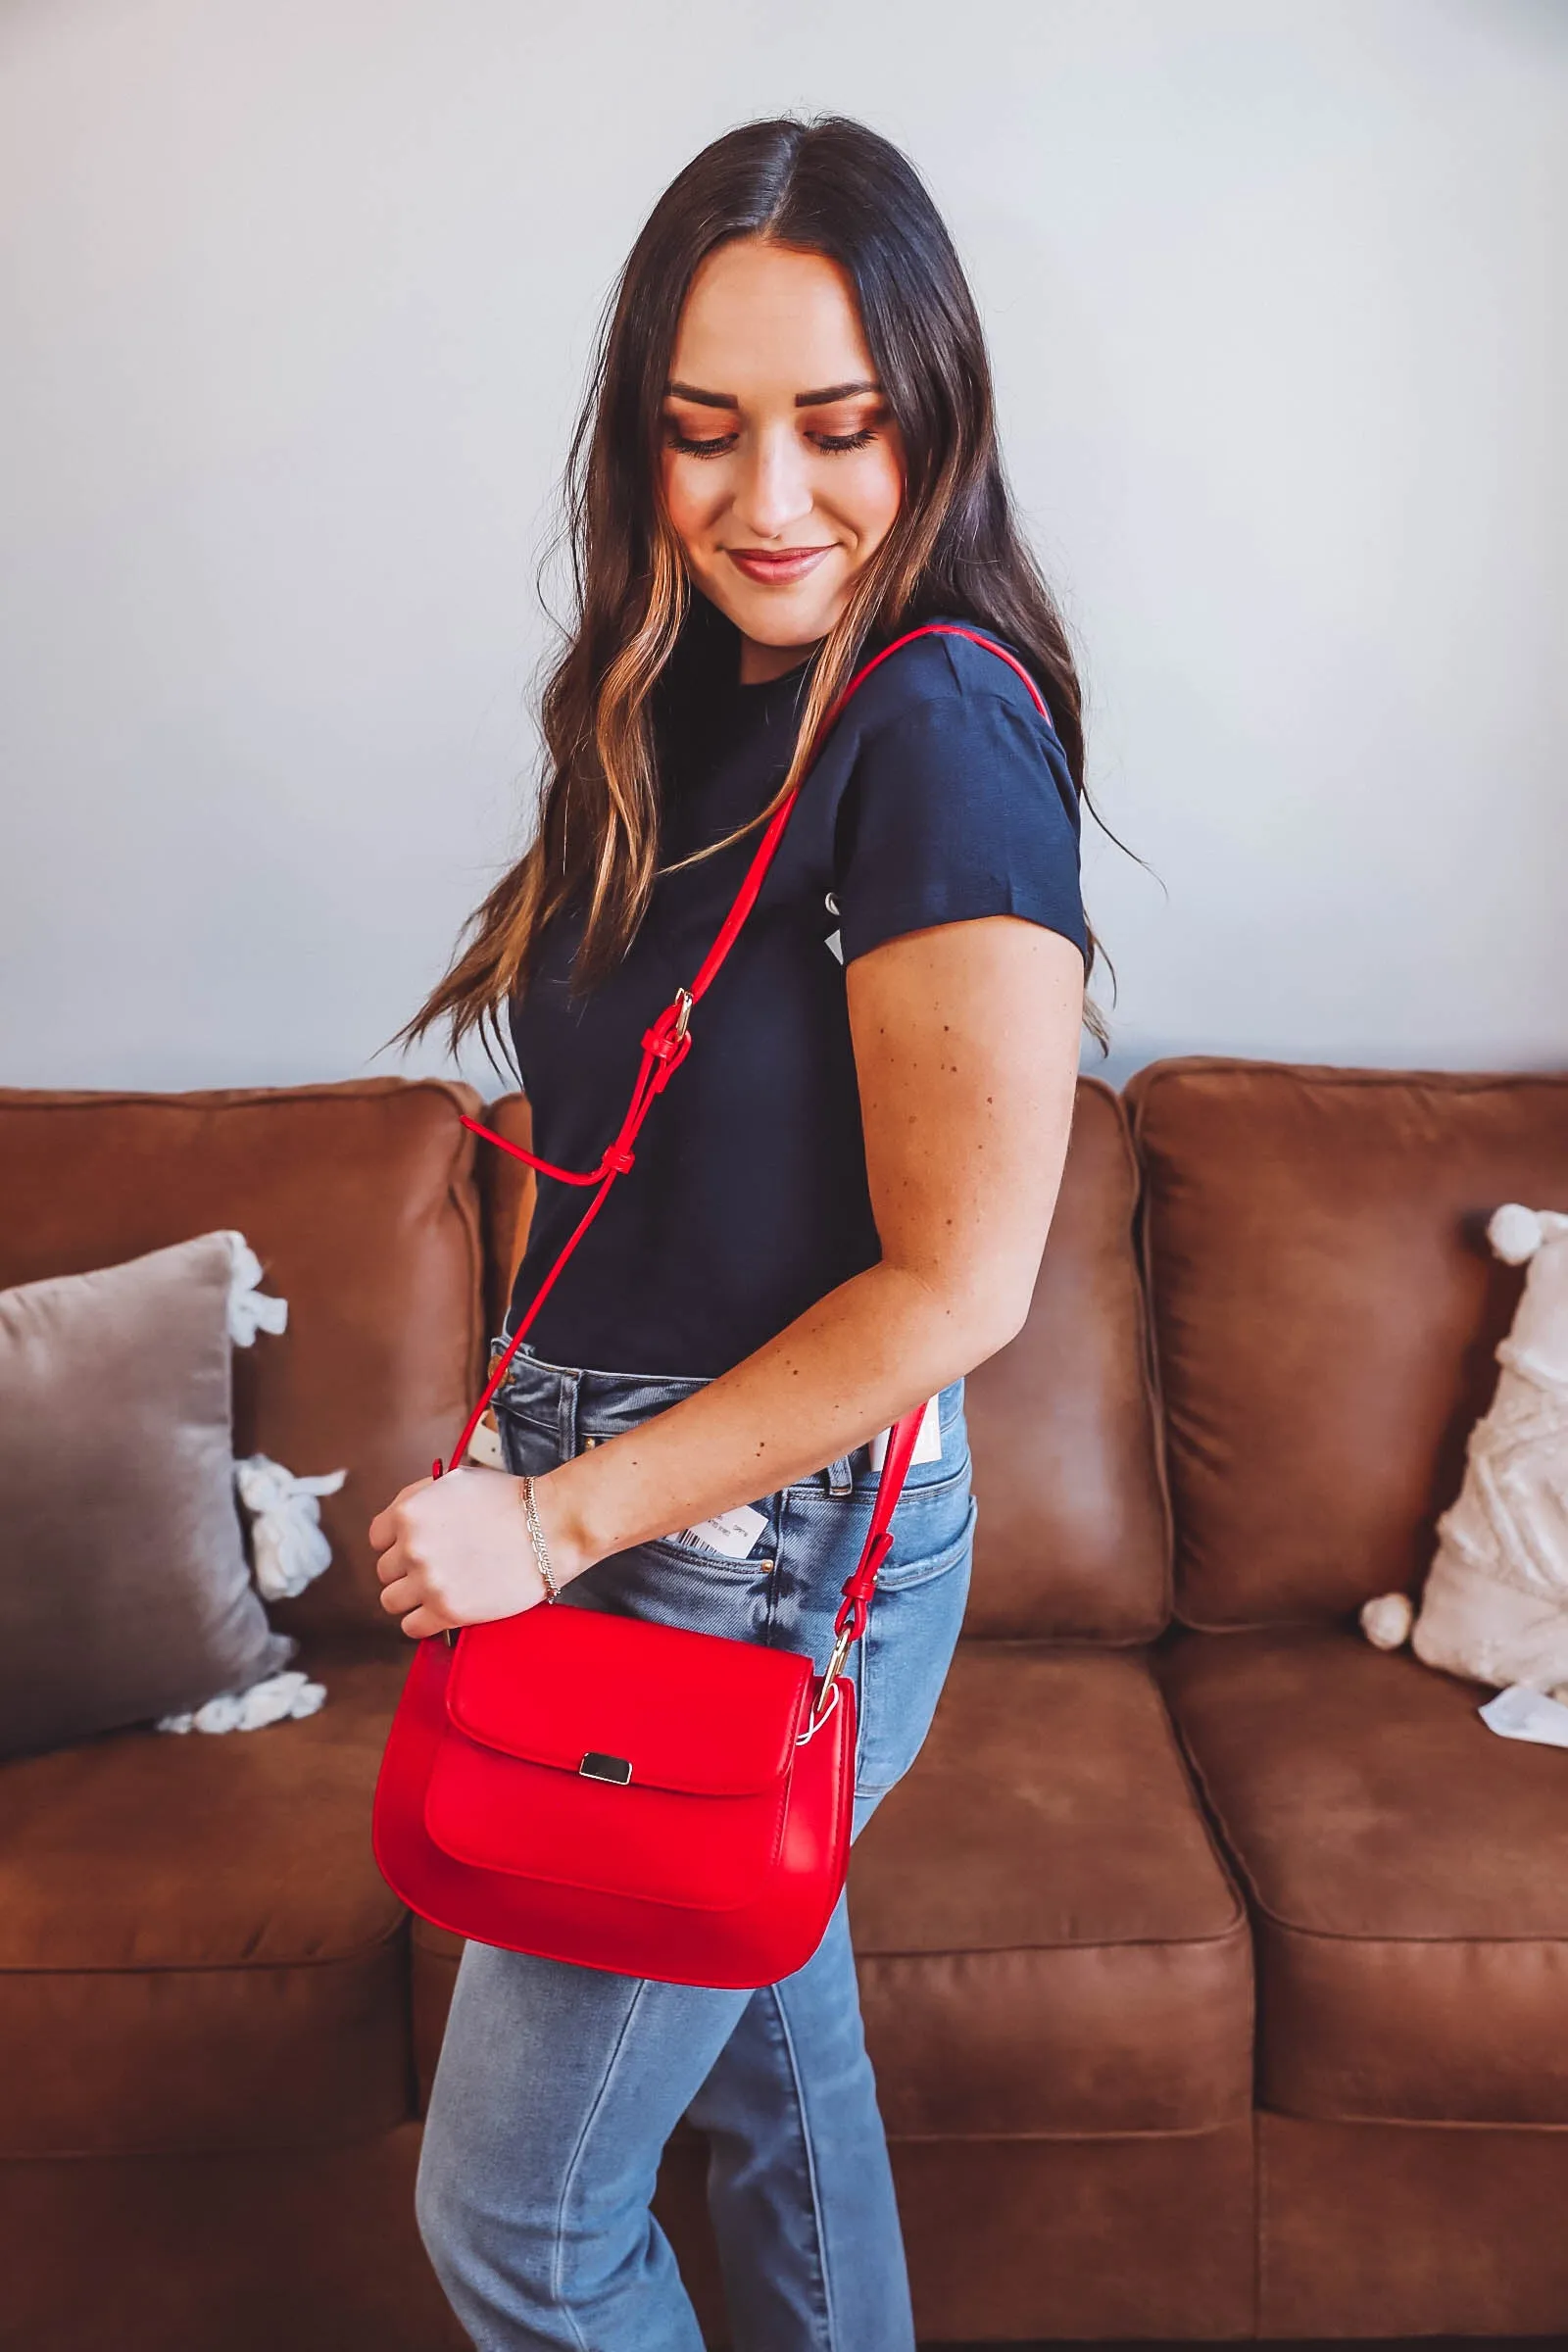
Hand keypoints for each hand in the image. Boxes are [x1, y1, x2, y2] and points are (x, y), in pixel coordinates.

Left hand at [369, 1469, 548, 1639]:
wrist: (550, 1526)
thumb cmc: (511, 1500)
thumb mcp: (455, 1482)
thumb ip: (419, 1498)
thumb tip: (401, 1520)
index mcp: (409, 1512)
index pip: (378, 1538)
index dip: (399, 1542)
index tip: (417, 1547)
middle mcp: (411, 1547)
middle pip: (385, 1571)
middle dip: (408, 1569)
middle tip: (437, 1567)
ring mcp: (428, 1581)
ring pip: (392, 1601)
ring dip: (412, 1597)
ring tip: (439, 1589)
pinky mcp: (448, 1611)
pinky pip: (411, 1627)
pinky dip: (423, 1621)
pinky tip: (442, 1609)